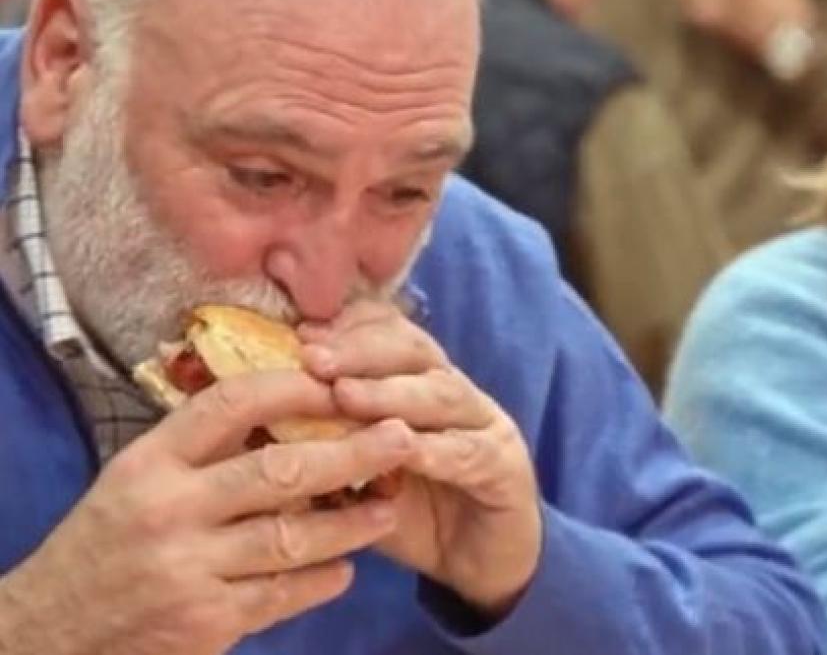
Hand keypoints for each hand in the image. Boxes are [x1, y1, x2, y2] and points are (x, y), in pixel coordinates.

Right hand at [0, 371, 413, 654]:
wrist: (52, 631)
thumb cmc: (108, 542)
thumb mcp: (137, 479)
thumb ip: (202, 447)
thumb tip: (289, 400)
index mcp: (151, 462)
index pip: (231, 404)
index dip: (294, 386)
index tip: (344, 378)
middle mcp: (169, 509)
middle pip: (278, 470)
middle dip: (351, 451)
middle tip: (403, 435)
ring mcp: (188, 568)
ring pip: (291, 537)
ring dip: (351, 522)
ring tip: (390, 505)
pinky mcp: (205, 621)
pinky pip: (282, 595)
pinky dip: (321, 579)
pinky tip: (348, 567)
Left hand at [300, 300, 541, 618]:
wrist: (482, 563)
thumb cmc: (413, 514)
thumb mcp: (358, 476)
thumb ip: (324, 446)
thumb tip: (255, 426)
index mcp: (419, 384)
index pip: (389, 333)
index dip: (348, 328)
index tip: (299, 335)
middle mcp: (455, 393)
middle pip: (414, 351)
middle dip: (360, 350)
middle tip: (311, 357)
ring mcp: (486, 426)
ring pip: (442, 394)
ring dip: (391, 392)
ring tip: (345, 395)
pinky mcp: (505, 468)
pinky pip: (469, 452)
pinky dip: (434, 449)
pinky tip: (402, 449)